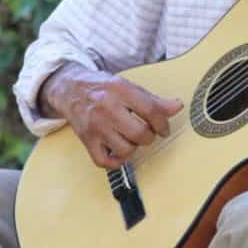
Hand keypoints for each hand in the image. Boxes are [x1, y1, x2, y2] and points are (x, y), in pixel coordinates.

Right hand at [40, 62, 182, 169]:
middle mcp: (106, 107)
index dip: (163, 123)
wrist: (69, 89)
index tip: (164, 129)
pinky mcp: (86, 140)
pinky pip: (105, 161)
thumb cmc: (102, 88)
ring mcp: (95, 126)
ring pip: (125, 149)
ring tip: (131, 139)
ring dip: (133, 148)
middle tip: (146, 133)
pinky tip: (119, 151)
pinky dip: (116, 161)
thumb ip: (153, 99)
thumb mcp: (128, 87)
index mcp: (120, 90)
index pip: (150, 110)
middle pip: (140, 133)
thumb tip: (177, 107)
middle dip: (149, 137)